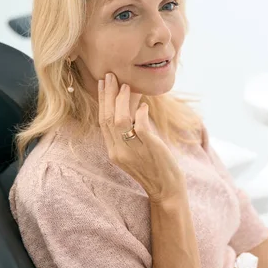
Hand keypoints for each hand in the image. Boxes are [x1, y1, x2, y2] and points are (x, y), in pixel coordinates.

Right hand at [98, 73, 184, 201]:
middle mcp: (119, 152)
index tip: (103, 84)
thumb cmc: (154, 169)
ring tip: (126, 85)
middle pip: (107, 118)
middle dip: (107, 94)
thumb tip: (134, 107)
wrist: (166, 191)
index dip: (102, 101)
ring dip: (122, 100)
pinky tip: (143, 105)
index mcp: (113, 151)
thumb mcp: (136, 151)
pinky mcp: (150, 148)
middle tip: (109, 76)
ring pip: (120, 120)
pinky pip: (140, 126)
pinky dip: (140, 113)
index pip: (102, 122)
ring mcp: (133, 151)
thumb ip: (131, 133)